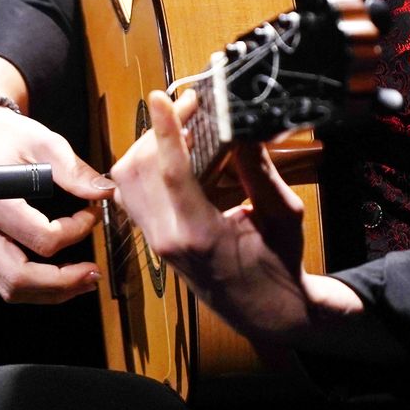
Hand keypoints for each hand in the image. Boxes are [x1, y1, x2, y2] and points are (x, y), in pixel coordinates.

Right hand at [0, 57, 112, 304]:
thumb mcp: (41, 140)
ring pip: (8, 288)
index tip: (90, 216)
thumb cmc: (2, 135)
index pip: (42, 239)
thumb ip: (72, 169)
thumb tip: (103, 192)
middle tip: (93, 275)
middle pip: (20, 277)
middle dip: (63, 284)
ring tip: (80, 283)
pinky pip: (1, 280)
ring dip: (48, 293)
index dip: (76, 233)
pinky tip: (56, 278)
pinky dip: (32, 287)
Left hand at [110, 89, 357, 341]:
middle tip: (191, 107)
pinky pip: (129, 193)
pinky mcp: (152, 238)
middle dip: (159, 130)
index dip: (165, 131)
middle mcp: (168, 239)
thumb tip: (242, 124)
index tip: (159, 97)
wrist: (265, 312)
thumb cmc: (279, 264)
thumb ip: (260, 170)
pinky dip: (142, 165)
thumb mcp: (283, 216)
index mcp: (201, 235)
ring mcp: (155, 241)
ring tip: (182, 127)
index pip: (172, 173)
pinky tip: (171, 153)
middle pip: (140, 169)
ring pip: (126, 179)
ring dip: (147, 145)